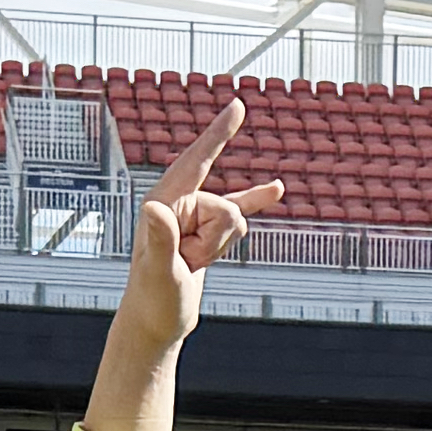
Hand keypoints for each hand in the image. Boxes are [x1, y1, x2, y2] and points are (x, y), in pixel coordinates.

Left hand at [115, 97, 283, 346]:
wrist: (156, 324)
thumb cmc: (154, 301)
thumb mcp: (160, 272)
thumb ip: (160, 239)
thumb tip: (154, 206)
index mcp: (163, 202)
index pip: (197, 160)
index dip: (218, 134)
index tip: (238, 106)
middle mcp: (177, 202)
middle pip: (226, 207)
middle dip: (217, 241)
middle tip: (188, 263)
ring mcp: (194, 215)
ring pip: (235, 219)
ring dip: (222, 248)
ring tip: (193, 265)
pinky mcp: (207, 229)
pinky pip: (241, 210)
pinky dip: (257, 198)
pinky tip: (277, 189)